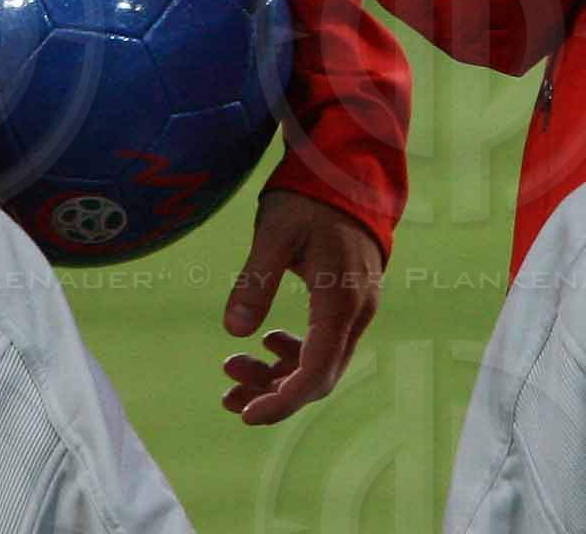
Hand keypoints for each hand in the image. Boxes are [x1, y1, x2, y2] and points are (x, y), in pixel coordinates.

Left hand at [219, 191, 384, 424]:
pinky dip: (295, 355)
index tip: (245, 414)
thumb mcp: (274, 233)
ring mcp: (357, 309)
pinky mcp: (351, 302)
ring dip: (279, 375)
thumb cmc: (310, 198)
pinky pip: (326, 344)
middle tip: (227, 390)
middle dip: (273, 392)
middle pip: (319, 376)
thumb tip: (233, 332)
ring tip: (233, 368)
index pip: (316, 372)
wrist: (350, 171)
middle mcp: (356, 313)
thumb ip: (256, 282)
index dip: (282, 401)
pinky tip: (267, 343)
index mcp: (340, 301)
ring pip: (321, 363)